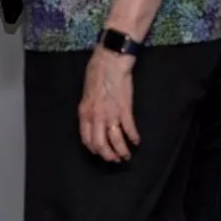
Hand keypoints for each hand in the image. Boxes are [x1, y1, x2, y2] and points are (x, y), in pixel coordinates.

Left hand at [79, 47, 139, 161]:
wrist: (110, 61)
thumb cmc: (97, 71)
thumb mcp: (86, 93)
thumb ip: (88, 108)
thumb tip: (92, 118)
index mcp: (84, 113)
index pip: (87, 139)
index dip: (94, 149)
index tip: (100, 152)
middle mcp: (96, 117)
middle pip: (100, 144)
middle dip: (108, 155)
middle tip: (114, 159)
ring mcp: (111, 114)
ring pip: (115, 141)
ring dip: (121, 151)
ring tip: (126, 156)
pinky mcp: (125, 109)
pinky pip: (129, 128)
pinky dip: (133, 137)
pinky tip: (136, 141)